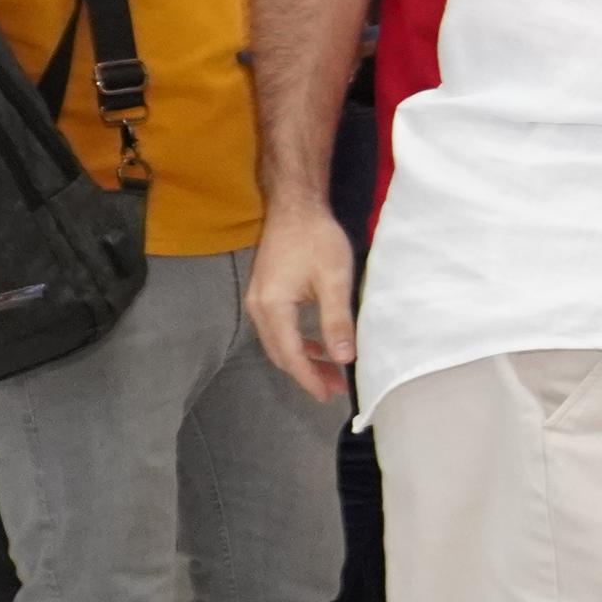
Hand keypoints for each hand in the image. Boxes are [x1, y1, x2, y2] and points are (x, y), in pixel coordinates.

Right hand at [244, 197, 358, 405]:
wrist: (295, 205)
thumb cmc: (315, 237)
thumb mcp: (334, 280)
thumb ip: (337, 321)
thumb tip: (344, 358)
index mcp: (272, 307)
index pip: (291, 355)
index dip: (310, 379)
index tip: (329, 396)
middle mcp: (258, 307)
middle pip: (280, 353)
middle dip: (306, 374)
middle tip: (333, 390)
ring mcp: (258, 299)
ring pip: (278, 342)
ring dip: (303, 359)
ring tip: (329, 374)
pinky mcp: (265, 292)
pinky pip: (278, 328)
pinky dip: (297, 342)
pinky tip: (317, 346)